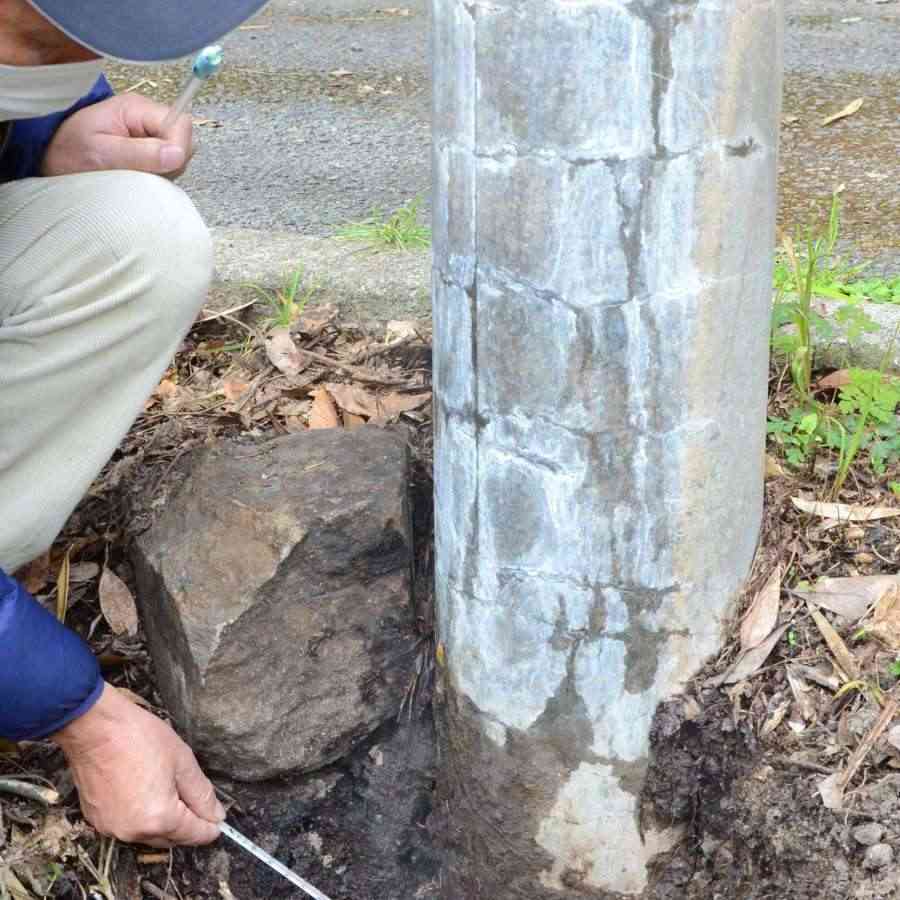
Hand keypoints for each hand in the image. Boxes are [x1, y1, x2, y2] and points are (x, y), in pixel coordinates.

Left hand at [42, 94, 193, 178]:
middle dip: (171, 161)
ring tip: (135, 174)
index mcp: (136, 109)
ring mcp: (150, 133)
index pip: (180, 123)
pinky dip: (159, 175)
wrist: (52, 156)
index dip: (178, 146)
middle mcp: (148, 117)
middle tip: (143, 172)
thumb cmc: (70, 151)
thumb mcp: (102, 152)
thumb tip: (177, 155)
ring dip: (164, 171)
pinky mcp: (149, 148)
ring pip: (179, 155)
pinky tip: (138, 175)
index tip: (163, 166)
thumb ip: (140, 153)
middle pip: (184, 140)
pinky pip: (169, 164)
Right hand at [52, 683, 223, 846]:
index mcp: (159, 818)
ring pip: (149, 835)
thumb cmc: (139, 738)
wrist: (95, 728)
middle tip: (196, 799)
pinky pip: (128, 826)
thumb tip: (216, 815)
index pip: (194, 834)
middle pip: (172, 838)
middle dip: (188, 823)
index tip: (219, 820)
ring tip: (168, 790)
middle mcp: (134, 832)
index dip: (211, 827)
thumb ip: (202, 793)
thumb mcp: (182, 761)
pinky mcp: (96, 820)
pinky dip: (141, 817)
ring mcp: (112, 829)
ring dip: (164, 821)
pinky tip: (145, 792)